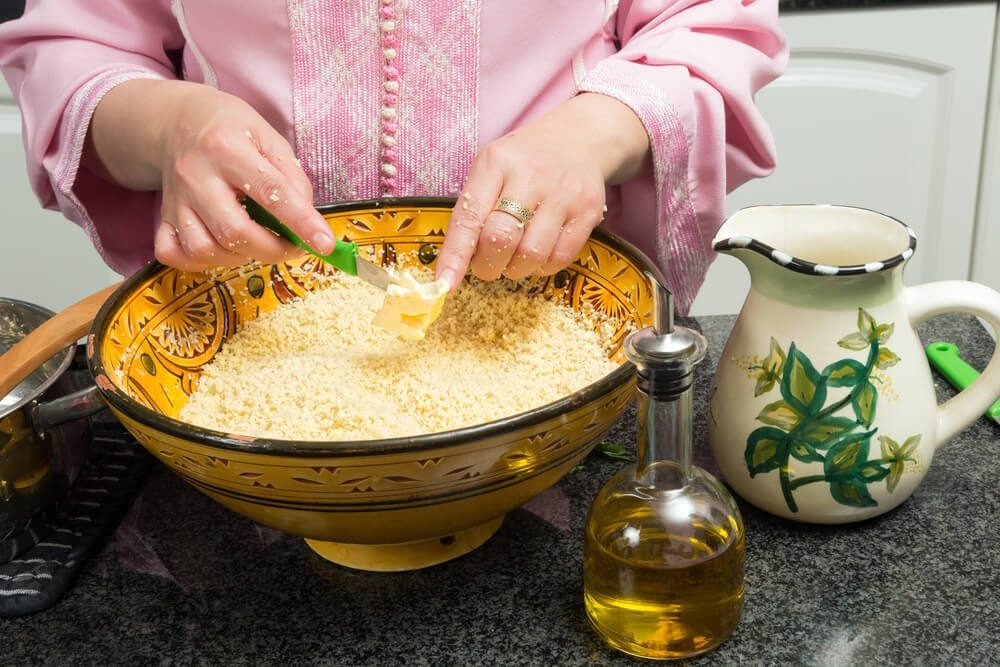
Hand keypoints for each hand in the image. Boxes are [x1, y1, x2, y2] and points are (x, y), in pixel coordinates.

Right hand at [86, 80, 332, 270]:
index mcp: (227, 148)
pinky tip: (221, 248)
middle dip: (273, 249)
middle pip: (235, 231)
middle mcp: (196, 176)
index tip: (324, 243)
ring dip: (240, 257)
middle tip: (293, 246)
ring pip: (204, 249)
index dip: (301, 222)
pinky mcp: (164, 217)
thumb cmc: (230, 129)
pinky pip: (173, 254)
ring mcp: (176, 200)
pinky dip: (199, 262)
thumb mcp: (268, 137)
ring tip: (257, 242)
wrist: (177, 122)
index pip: (271, 192)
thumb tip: (309, 219)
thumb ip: (292, 177)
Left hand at [434, 93, 649, 287]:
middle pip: (500, 240)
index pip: (469, 217)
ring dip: (515, 269)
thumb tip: (456, 263)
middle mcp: (531, 176)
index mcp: (496, 163)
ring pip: (531, 255)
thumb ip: (474, 208)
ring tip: (514, 257)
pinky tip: (538, 254)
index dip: (455, 255)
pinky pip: (560, 258)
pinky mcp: (588, 211)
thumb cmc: (525, 160)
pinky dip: (542, 267)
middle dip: (487, 266)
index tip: (444, 284)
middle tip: (486, 266)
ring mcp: (563, 194)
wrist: (580, 138)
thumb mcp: (492, 168)